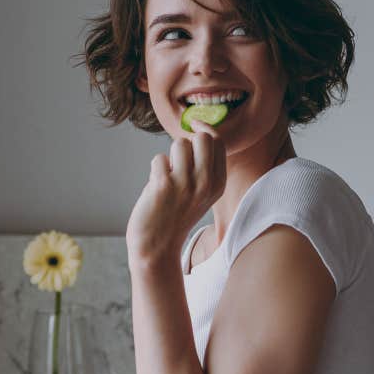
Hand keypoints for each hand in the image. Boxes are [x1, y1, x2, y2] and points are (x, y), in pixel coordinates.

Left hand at [125, 125, 226, 267]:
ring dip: (169, 157)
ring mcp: (186, 184)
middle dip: (187, 142)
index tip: (194, 127)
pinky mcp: (164, 185)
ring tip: (167, 176)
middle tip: (178, 161)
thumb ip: (204, 167)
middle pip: (202, 138)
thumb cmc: (175, 216)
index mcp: (218, 184)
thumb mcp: (201, 194)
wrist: (157, 247)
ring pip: (179, 144)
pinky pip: (159, 159)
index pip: (218, 143)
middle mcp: (206, 183)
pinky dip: (155, 170)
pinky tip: (156, 188)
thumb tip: (195, 132)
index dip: (204, 131)